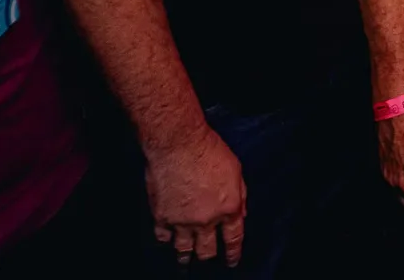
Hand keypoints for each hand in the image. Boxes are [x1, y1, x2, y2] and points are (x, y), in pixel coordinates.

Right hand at [144, 129, 246, 266]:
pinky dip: (166, 239)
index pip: (233, 239)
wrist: (178, 143)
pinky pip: (163, 238)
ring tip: (185, 261)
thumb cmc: (208, 149)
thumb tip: (241, 213)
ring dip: (186, 256)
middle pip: (208, 250)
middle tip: (208, 258)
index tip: (232, 261)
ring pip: (184, 250)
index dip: (233, 253)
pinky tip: (167, 239)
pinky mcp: (162, 216)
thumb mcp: (236, 170)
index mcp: (228, 208)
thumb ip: (240, 195)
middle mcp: (206, 220)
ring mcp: (182, 221)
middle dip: (209, 256)